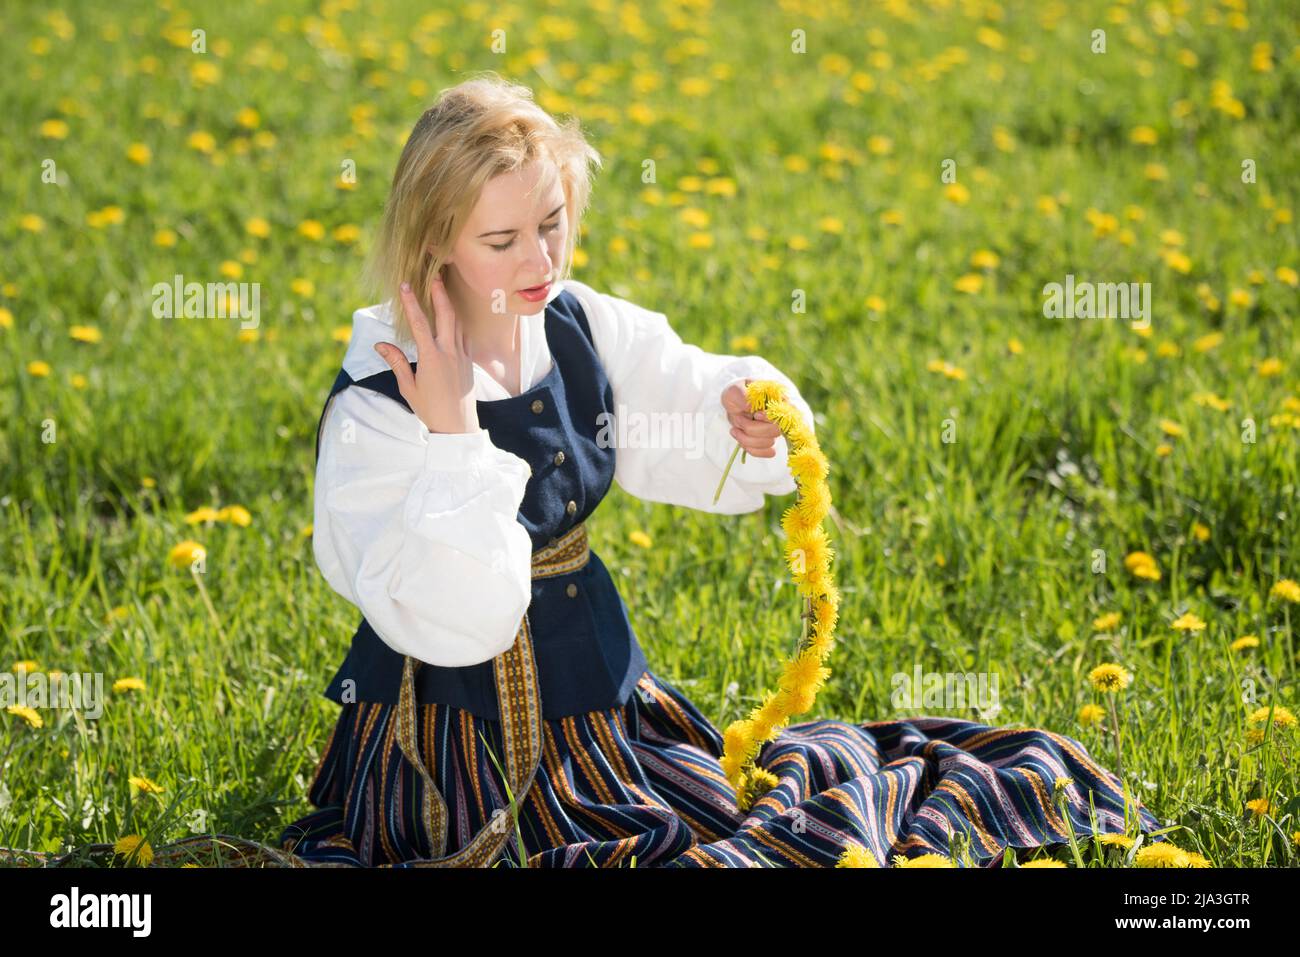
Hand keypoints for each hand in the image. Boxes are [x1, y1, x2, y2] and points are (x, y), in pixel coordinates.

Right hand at [374, 273, 478, 434]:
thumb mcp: (408, 387)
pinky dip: (458, 323)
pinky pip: (465, 336)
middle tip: (435, 275)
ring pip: (458, 323)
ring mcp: (462, 356)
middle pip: (447, 315)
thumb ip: (396, 362)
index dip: (411, 302)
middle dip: (440, 293)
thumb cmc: (430, 409)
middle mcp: (449, 352)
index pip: (419, 323)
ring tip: (444, 290)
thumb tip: (380, 344)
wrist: (458, 426)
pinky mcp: (469, 361)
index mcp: (432, 358)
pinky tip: (453, 317)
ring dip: (450, 305)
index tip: (405, 285)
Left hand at [720, 377, 779, 457]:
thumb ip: (741, 394)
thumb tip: (750, 406)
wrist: (733, 404)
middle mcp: (780, 415)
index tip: (755, 414)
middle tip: (738, 419)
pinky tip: (741, 439)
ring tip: (735, 428)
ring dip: (747, 438)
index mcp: (778, 399)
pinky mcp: (769, 441)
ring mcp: (775, 429)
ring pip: (768, 443)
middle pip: (775, 431)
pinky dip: (751, 448)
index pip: (784, 413)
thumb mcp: (734, 389)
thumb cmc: (736, 394)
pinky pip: (767, 452)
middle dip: (751, 428)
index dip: (770, 417)